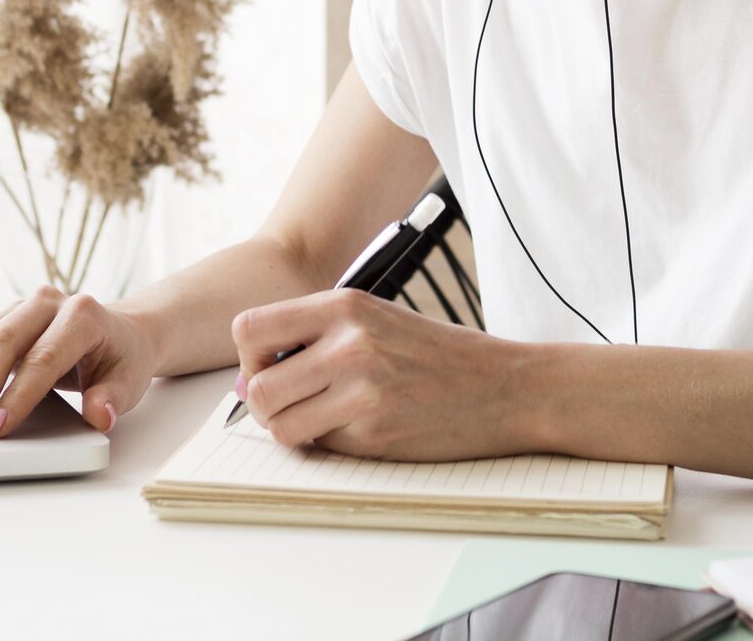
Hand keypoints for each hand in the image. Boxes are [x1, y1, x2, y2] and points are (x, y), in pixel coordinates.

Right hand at [0, 284, 157, 439]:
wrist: (122, 332)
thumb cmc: (122, 357)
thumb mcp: (130, 380)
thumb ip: (113, 398)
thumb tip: (98, 415)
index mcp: (83, 314)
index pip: (43, 357)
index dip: (16, 396)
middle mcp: (48, 303)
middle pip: (2, 343)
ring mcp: (22, 308)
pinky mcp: (3, 319)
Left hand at [232, 288, 526, 459]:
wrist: (505, 387)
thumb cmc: (438, 354)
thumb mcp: (375, 320)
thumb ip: (313, 338)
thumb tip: (247, 381)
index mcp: (344, 305)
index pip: (249, 329)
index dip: (249, 357)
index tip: (269, 368)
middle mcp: (348, 343)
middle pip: (257, 386)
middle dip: (265, 403)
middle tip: (292, 404)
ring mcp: (361, 390)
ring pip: (280, 424)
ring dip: (291, 429)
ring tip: (322, 419)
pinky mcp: (374, 434)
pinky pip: (320, 447)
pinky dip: (330, 444)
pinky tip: (361, 428)